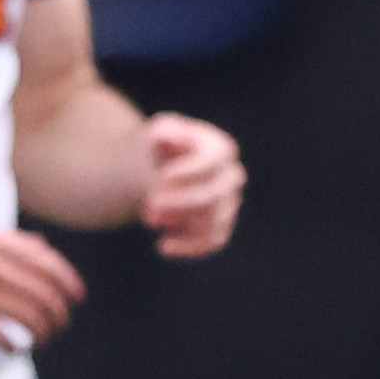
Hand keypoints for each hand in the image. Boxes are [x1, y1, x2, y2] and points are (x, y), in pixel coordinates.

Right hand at [0, 218, 84, 347]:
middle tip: (60, 324)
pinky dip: (12, 344)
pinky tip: (12, 347)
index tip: (78, 298)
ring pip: (29, 317)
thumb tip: (44, 247)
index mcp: (0, 244)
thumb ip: (11, 240)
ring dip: (42, 331)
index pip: (51, 266)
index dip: (71, 284)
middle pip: (45, 295)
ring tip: (41, 338)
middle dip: (59, 314)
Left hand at [141, 112, 244, 256]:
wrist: (161, 168)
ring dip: (181, 223)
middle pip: (214, 195)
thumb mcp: (158, 132)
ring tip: (148, 219)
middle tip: (149, 205)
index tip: (164, 176)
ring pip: (214, 221)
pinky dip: (190, 247)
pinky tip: (163, 246)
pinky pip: (214, 241)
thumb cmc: (160, 146)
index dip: (191, 171)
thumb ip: (161, 134)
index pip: (212, 163)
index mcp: (220, 149)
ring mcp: (229, 203)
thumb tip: (161, 138)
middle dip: (181, 203)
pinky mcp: (221, 226)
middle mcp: (231, 177)